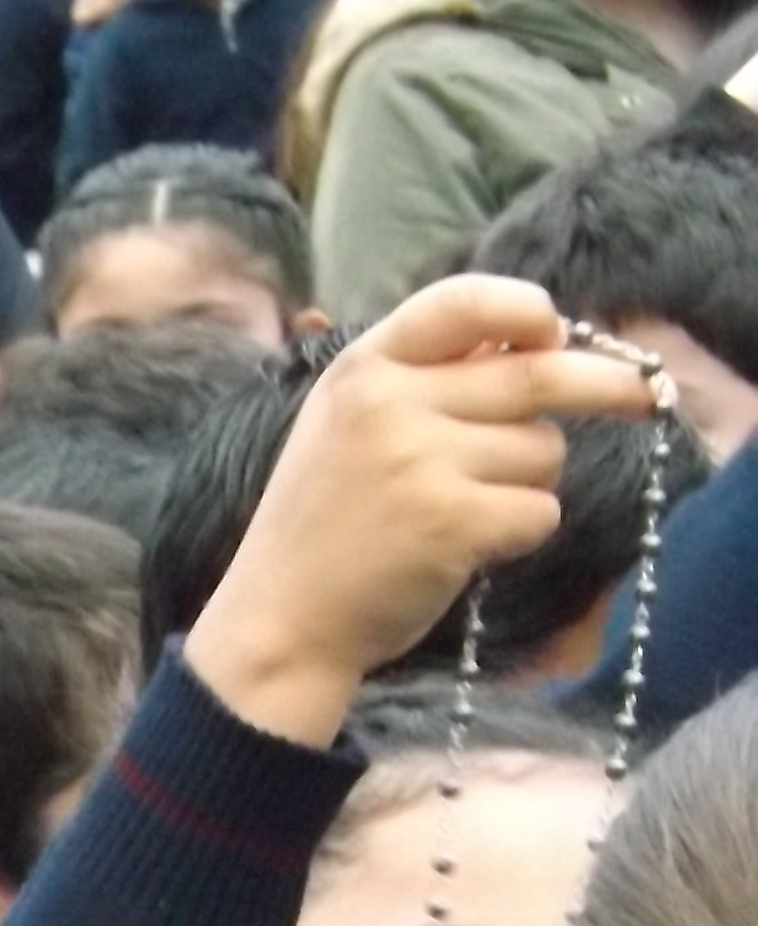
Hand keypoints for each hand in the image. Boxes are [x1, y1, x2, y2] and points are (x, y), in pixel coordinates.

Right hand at [187, 275, 660, 747]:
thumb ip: (421, 378)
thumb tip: (537, 341)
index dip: (523, 309)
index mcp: (362, 369)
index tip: (557, 328)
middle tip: (644, 395)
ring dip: (528, 483)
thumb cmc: (324, 526)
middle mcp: (391, 403)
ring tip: (467, 512)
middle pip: (535, 375)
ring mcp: (420, 462)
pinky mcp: (451, 523)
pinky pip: (538, 511)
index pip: (461, 302)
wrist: (281, 623)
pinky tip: (471, 549)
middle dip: (604, 384)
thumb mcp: (346, 424)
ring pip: (542, 451)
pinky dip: (521, 532)